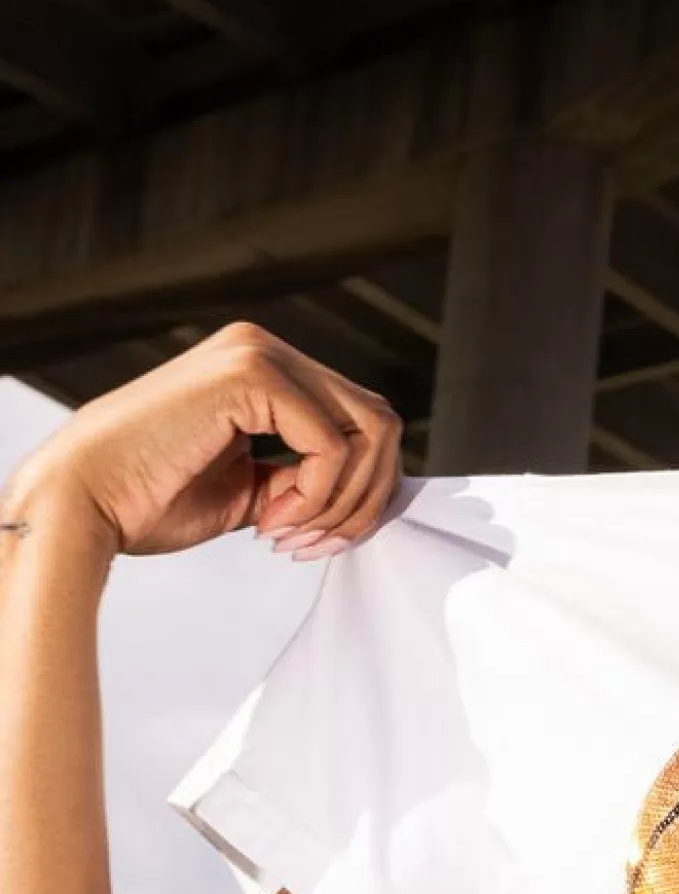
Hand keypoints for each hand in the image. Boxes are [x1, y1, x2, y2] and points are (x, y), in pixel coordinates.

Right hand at [0, 321, 403, 560]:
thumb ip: (300, 478)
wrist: (84, 502)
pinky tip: (269, 521)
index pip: (361, 421)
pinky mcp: (252, 374)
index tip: (316, 539)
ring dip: (344, 502)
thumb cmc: (148, 499)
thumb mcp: (248, 490)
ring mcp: (259, 353)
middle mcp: (264, 348)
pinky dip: (316, 497)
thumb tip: (362, 491)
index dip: (361, 490)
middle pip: (380, 423)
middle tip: (315, 545)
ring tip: (291, 536)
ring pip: (371, 430)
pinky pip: (332, 445)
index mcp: (264, 369)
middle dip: (365, 498)